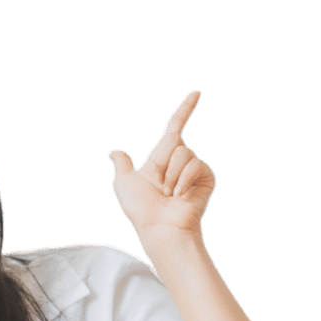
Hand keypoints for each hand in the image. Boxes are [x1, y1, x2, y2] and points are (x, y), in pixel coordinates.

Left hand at [107, 90, 215, 239]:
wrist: (159, 227)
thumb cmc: (141, 209)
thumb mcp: (123, 183)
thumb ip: (122, 165)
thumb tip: (114, 152)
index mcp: (161, 158)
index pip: (174, 127)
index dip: (184, 110)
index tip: (196, 93)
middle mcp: (179, 161)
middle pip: (172, 140)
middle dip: (161, 161)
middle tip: (159, 185)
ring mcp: (193, 169)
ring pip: (183, 153)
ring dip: (171, 175)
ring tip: (169, 194)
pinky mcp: (206, 178)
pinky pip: (195, 165)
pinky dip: (183, 180)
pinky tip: (180, 196)